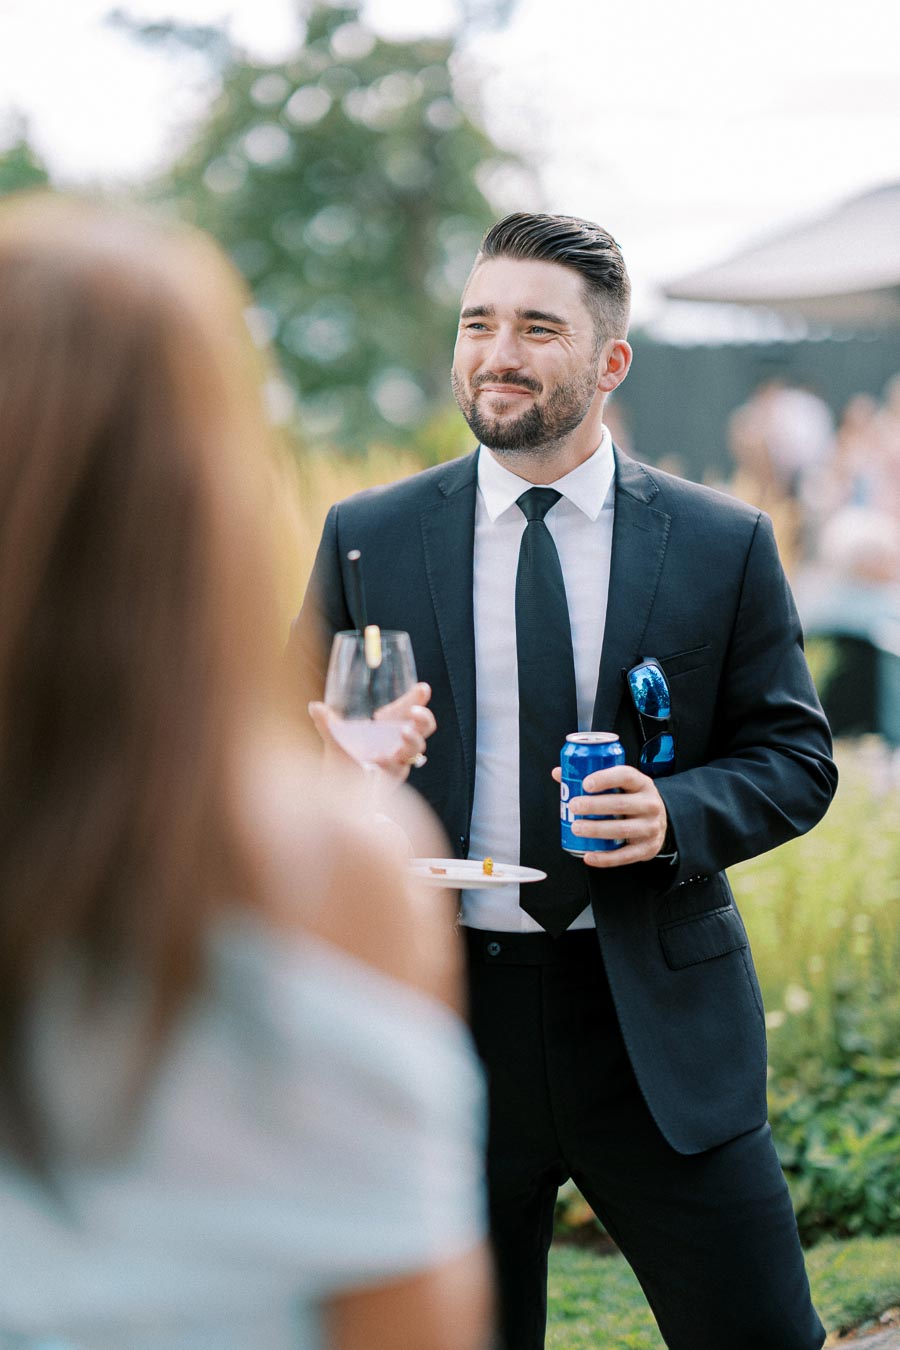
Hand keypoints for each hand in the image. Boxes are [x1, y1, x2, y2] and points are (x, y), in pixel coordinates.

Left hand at [309, 682, 435, 782]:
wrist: (336, 788)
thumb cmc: (341, 756)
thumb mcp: (334, 735)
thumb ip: (326, 722)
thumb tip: (314, 706)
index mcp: (389, 723)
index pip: (409, 706)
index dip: (418, 697)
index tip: (422, 688)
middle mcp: (398, 739)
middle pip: (423, 726)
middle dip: (424, 717)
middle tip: (415, 711)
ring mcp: (398, 758)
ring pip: (416, 748)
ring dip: (413, 739)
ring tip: (404, 732)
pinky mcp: (392, 776)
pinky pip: (397, 768)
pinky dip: (391, 762)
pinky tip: (381, 759)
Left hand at [551, 763, 667, 867]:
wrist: (660, 823)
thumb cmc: (633, 800)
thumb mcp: (621, 785)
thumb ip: (592, 778)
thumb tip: (559, 773)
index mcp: (642, 784)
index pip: (625, 776)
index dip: (605, 778)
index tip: (585, 784)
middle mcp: (650, 804)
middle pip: (621, 804)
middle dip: (594, 806)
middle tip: (573, 806)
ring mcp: (651, 828)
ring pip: (622, 830)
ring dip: (596, 830)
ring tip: (576, 827)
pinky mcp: (647, 848)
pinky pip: (625, 855)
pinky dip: (605, 858)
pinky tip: (589, 855)